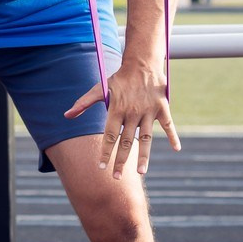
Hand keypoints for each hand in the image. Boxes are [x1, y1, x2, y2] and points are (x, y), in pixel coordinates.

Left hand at [64, 60, 179, 178]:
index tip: (101, 167)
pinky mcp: (162, 108)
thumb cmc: (119, 79)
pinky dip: (173, 136)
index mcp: (117, 109)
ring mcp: (148, 111)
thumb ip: (83, 103)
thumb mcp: (100, 88)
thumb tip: (66, 115)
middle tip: (116, 177)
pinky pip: (168, 125)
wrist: (142, 63)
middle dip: (121, 160)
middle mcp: (132, 113)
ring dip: (143, 156)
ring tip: (140, 172)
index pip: (109, 135)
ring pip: (146, 138)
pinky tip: (176, 149)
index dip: (105, 151)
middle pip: (126, 141)